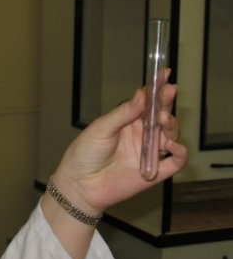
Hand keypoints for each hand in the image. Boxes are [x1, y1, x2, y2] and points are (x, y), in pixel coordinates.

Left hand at [52, 83, 187, 216]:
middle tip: (166, 95)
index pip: (146, 102)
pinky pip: (175, 161)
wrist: (79, 184)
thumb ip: (124, 113)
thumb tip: (142, 94)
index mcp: (127, 121)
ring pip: (171, 135)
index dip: (157, 88)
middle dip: (166, 104)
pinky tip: (172, 145)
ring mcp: (148, 152)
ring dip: (172, 126)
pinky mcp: (154, 171)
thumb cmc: (85, 154)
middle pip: (162, 116)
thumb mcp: (101, 128)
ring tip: (162, 121)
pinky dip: (180, 152)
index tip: (165, 74)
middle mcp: (140, 135)